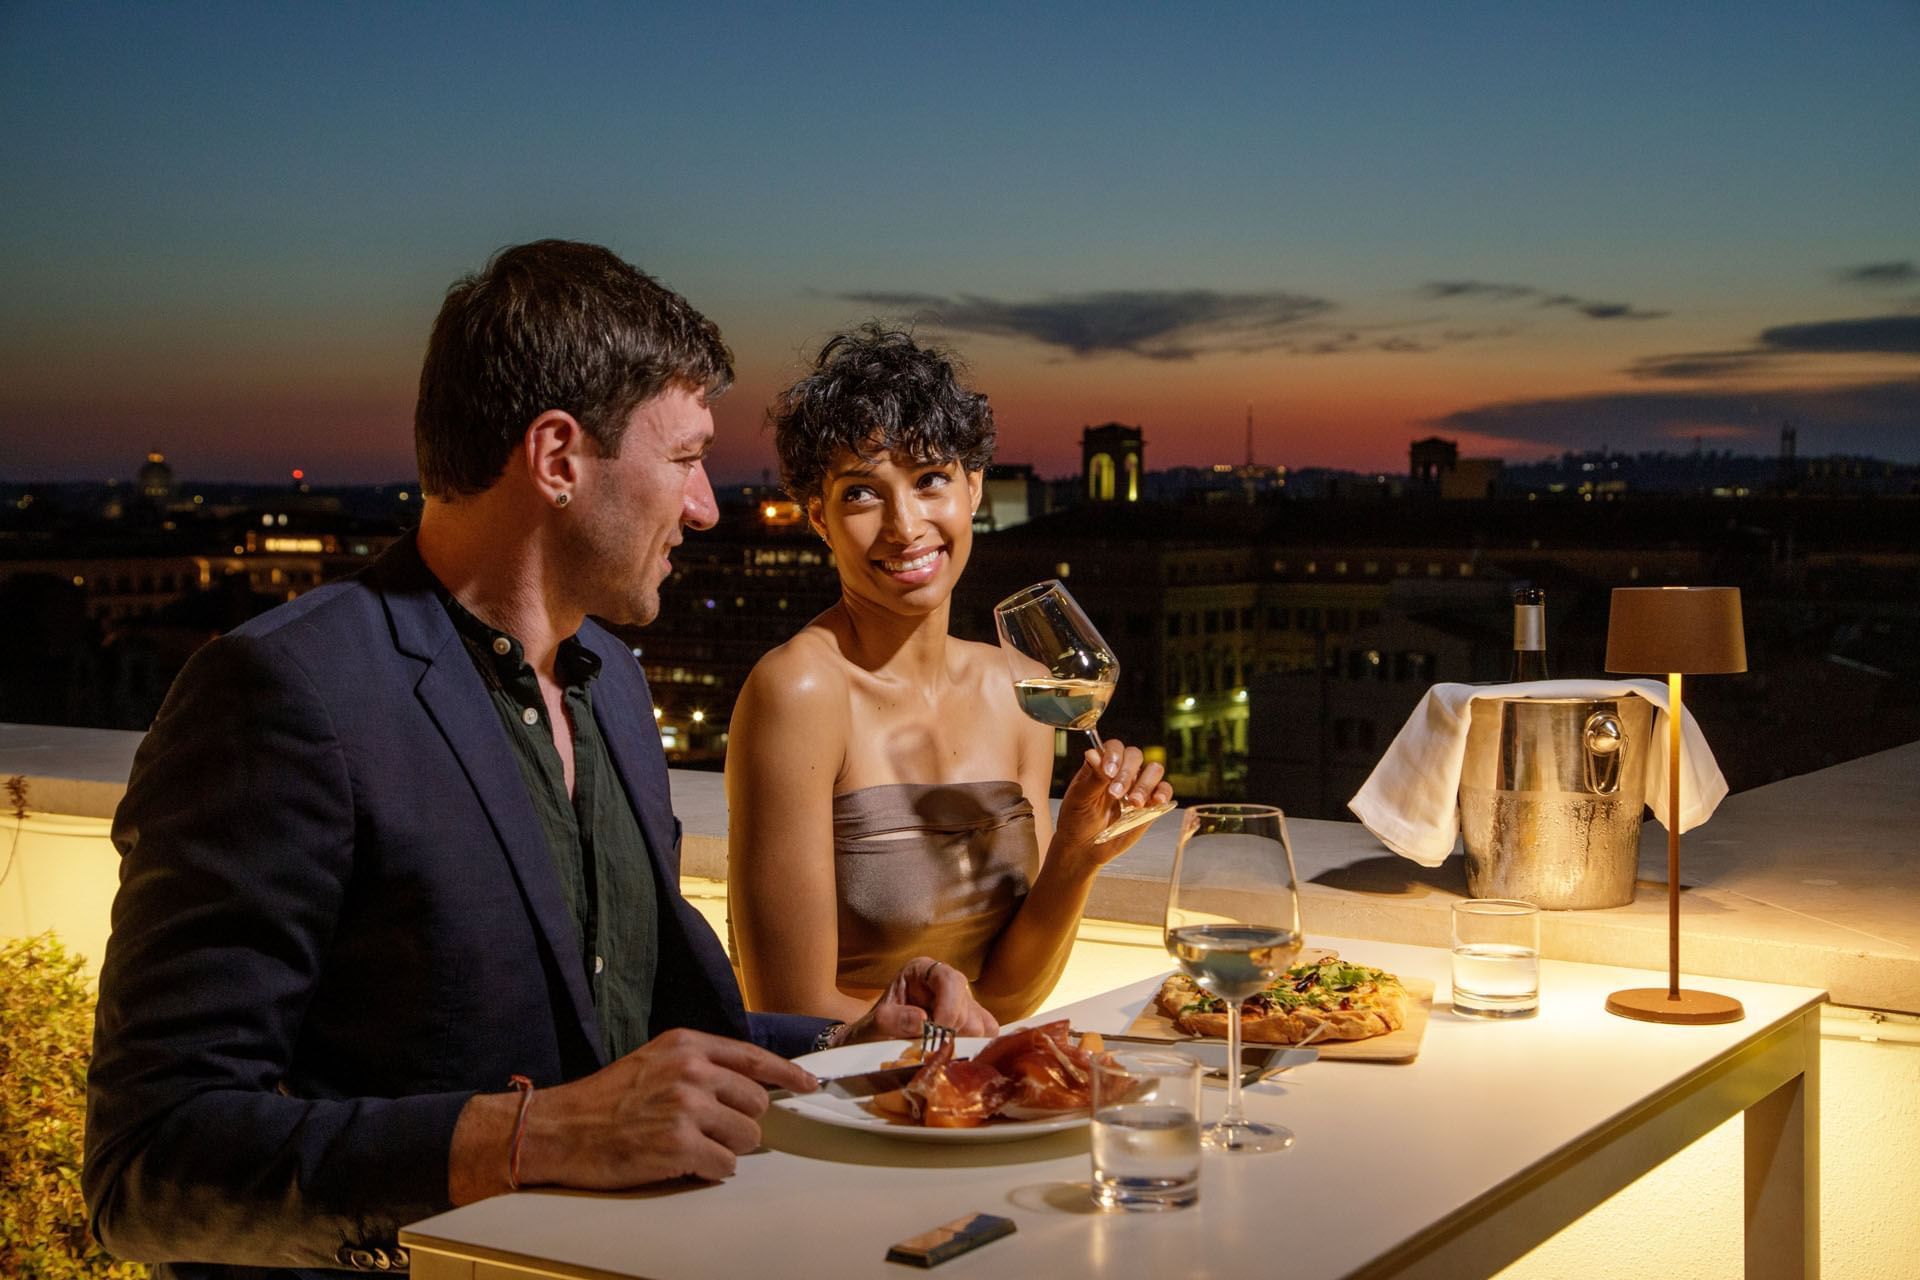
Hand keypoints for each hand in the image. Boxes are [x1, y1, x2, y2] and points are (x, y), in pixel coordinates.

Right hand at [484, 1029, 819, 1194]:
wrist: (558, 1129)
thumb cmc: (605, 1100)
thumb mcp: (654, 1061)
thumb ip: (699, 1065)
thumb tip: (747, 1082)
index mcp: (686, 1045)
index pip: (754, 1058)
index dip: (787, 1074)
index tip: (808, 1084)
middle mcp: (691, 1070)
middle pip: (756, 1103)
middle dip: (740, 1122)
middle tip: (709, 1130)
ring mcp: (686, 1107)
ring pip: (746, 1137)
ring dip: (725, 1149)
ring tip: (690, 1146)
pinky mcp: (679, 1145)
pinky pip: (725, 1166)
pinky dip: (710, 1170)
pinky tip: (682, 1163)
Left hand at [837, 956, 998, 1043]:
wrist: (872, 1047)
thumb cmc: (871, 1032)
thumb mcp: (872, 1026)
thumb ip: (892, 1020)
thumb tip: (923, 1020)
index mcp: (923, 971)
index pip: (949, 980)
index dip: (949, 1007)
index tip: (936, 1034)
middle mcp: (947, 982)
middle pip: (968, 1008)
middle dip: (950, 1033)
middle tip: (929, 1050)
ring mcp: (963, 1003)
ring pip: (981, 1026)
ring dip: (960, 1045)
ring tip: (935, 1053)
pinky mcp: (973, 1023)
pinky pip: (987, 1036)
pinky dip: (973, 1049)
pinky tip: (951, 1055)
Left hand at [1054, 738, 1172, 861]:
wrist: (1084, 847)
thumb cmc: (1077, 819)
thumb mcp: (1080, 798)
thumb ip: (1092, 777)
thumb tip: (1093, 753)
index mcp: (1102, 764)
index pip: (1114, 747)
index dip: (1114, 755)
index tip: (1108, 772)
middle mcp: (1122, 771)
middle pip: (1135, 756)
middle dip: (1127, 774)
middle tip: (1116, 793)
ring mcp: (1137, 786)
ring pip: (1154, 770)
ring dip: (1145, 784)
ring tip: (1133, 803)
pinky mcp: (1150, 804)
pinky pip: (1165, 790)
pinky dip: (1164, 793)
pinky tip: (1156, 801)